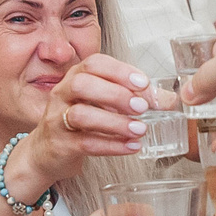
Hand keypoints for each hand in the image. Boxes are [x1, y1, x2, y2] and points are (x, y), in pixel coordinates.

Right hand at [16, 53, 155, 191]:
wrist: (46, 151)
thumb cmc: (79, 122)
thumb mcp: (103, 104)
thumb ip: (134, 98)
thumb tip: (169, 99)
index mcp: (75, 77)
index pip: (94, 64)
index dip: (119, 71)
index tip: (143, 82)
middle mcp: (62, 94)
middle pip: (82, 84)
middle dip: (115, 94)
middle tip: (141, 107)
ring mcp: (57, 119)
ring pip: (82, 115)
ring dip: (115, 122)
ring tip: (140, 129)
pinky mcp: (60, 144)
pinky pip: (84, 143)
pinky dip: (111, 145)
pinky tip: (131, 146)